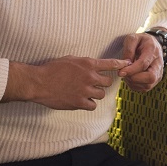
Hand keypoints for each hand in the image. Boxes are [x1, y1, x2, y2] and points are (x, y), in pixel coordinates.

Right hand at [6, 56, 130, 109]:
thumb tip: (93, 66)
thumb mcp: (70, 60)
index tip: (127, 65)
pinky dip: (89, 104)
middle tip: (94, 84)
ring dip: (95, 94)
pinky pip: (93, 105)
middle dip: (103, 83)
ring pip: (101, 94)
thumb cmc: (51, 69)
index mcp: (88, 64)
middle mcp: (89, 76)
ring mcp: (85, 90)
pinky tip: (81, 101)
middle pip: (108, 82)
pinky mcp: (79, 102)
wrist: (38, 82)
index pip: (110, 64)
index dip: (120, 65)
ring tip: (85, 93)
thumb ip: (84, 63)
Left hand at [118, 32, 164, 92]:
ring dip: (133, 82)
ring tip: (127, 73)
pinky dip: (135, 85)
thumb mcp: (133, 38)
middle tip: (124, 73)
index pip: (143, 64)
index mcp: (153, 51)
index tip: (120, 72)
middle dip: (134, 78)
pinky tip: (131, 77)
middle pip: (150, 78)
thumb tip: (125, 63)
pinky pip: (145, 88)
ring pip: (147, 85)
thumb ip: (128, 49)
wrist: (153, 45)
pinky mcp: (155, 80)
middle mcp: (158, 64)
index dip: (131, 70)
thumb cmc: (141, 42)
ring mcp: (158, 73)